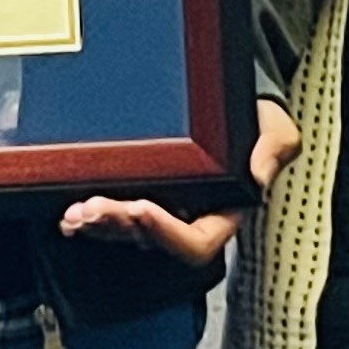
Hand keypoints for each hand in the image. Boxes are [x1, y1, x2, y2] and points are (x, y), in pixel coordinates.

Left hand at [57, 100, 299, 265]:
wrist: (239, 105)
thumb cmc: (257, 122)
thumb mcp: (276, 131)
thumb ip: (273, 150)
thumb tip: (257, 175)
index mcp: (224, 211)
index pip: (195, 243)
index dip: (166, 232)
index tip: (142, 207)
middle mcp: (190, 218)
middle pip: (151, 239)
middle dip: (119, 225)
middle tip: (90, 208)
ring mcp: (164, 210)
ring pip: (127, 233)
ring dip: (99, 224)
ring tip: (75, 212)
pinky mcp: (142, 195)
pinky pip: (115, 218)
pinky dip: (91, 217)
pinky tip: (71, 214)